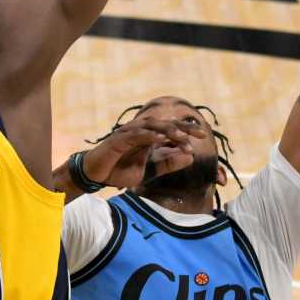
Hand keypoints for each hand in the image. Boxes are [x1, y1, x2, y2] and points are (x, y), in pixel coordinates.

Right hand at [81, 118, 207, 188]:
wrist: (96, 175)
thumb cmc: (120, 170)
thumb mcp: (150, 170)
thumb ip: (168, 164)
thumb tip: (191, 157)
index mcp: (149, 136)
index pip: (170, 129)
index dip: (186, 131)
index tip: (203, 136)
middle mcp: (140, 130)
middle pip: (164, 124)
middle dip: (182, 128)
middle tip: (199, 134)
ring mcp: (129, 133)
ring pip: (152, 126)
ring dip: (168, 131)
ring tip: (182, 137)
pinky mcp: (118, 140)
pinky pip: (135, 135)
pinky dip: (148, 136)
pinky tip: (159, 139)